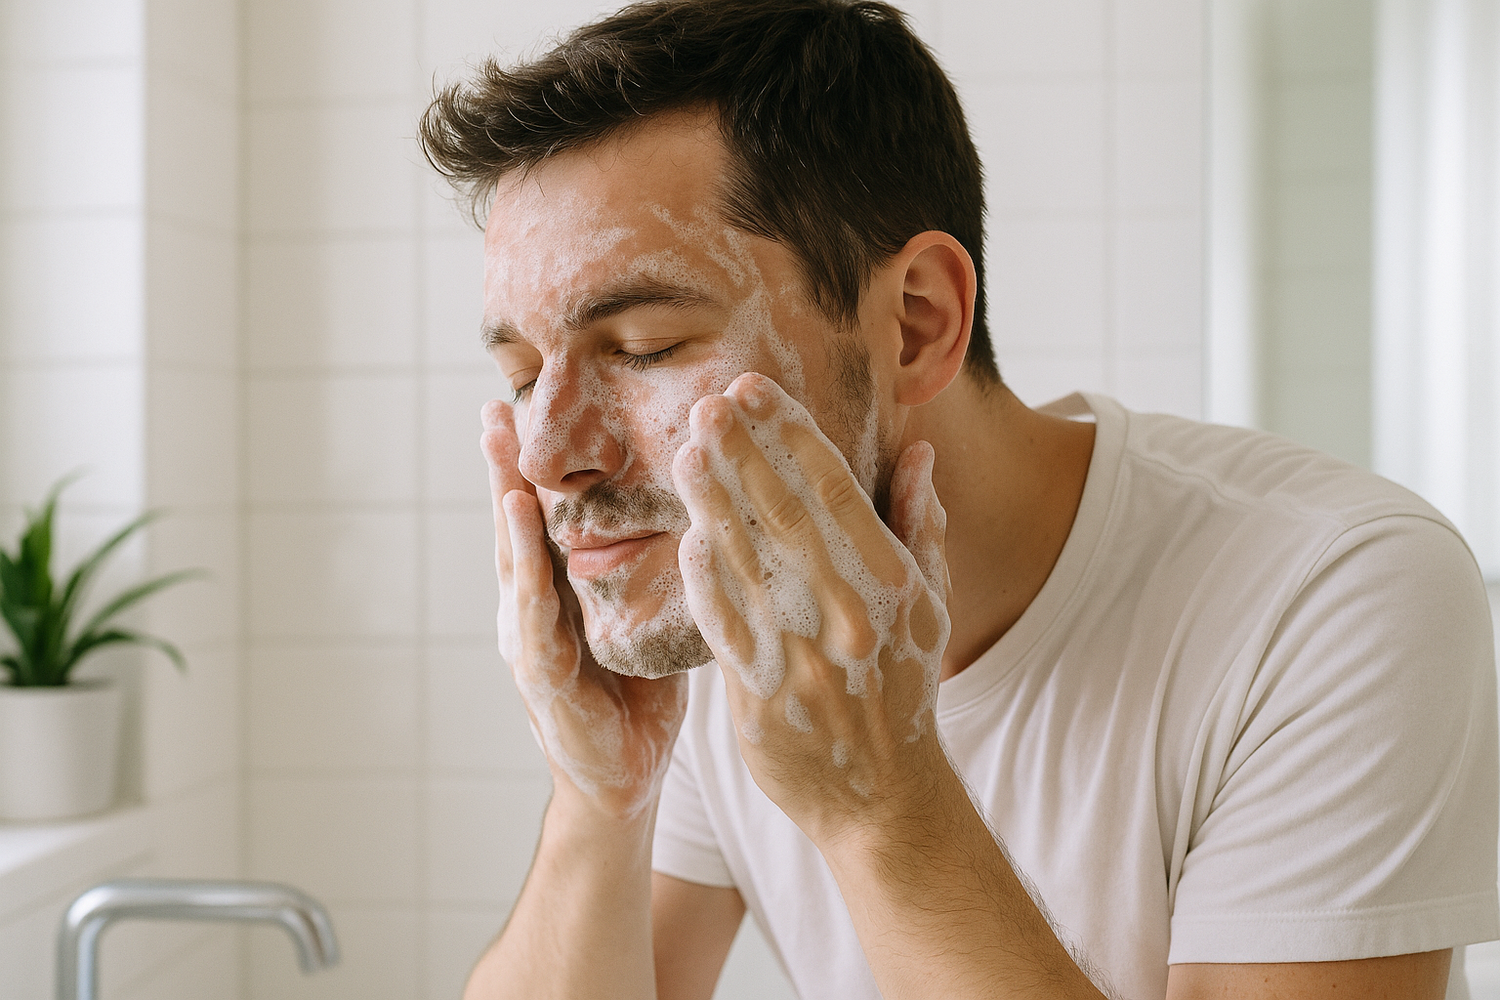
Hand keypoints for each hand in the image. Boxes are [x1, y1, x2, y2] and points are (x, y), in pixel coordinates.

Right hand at [482, 401, 687, 819]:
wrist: (624, 782)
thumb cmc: (637, 699)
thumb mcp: (643, 618)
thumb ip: (648, 570)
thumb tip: (695, 506)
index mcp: (557, 592)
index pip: (541, 517)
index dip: (532, 465)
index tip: (525, 405)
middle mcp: (533, 610)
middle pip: (514, 528)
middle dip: (504, 470)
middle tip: (496, 409)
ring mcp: (530, 644)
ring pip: (513, 566)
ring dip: (506, 513)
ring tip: (502, 460)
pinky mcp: (544, 680)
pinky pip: (536, 622)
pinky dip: (528, 580)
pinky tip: (526, 545)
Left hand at [670, 373, 952, 843]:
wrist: (885, 796)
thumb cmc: (905, 688)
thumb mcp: (932, 606)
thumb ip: (920, 524)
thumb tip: (919, 449)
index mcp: (891, 580)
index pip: (832, 487)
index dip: (790, 432)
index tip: (755, 389)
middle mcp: (848, 610)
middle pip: (784, 513)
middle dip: (742, 451)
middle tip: (707, 403)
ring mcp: (802, 653)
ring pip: (748, 560)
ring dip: (712, 501)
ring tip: (685, 450)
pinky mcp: (760, 695)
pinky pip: (725, 624)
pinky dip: (704, 581)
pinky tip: (685, 538)